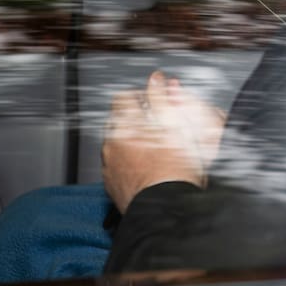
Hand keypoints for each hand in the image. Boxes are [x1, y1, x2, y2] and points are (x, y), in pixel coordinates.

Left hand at [102, 71, 227, 212]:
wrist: (167, 206)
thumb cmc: (176, 168)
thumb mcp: (175, 124)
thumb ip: (162, 98)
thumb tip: (157, 79)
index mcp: (126, 125)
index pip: (124, 98)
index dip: (141, 97)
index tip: (154, 103)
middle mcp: (112, 143)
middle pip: (119, 121)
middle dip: (137, 121)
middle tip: (160, 128)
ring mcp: (109, 165)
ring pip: (118, 145)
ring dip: (133, 143)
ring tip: (157, 151)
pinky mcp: (112, 185)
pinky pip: (117, 167)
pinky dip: (130, 165)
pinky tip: (149, 170)